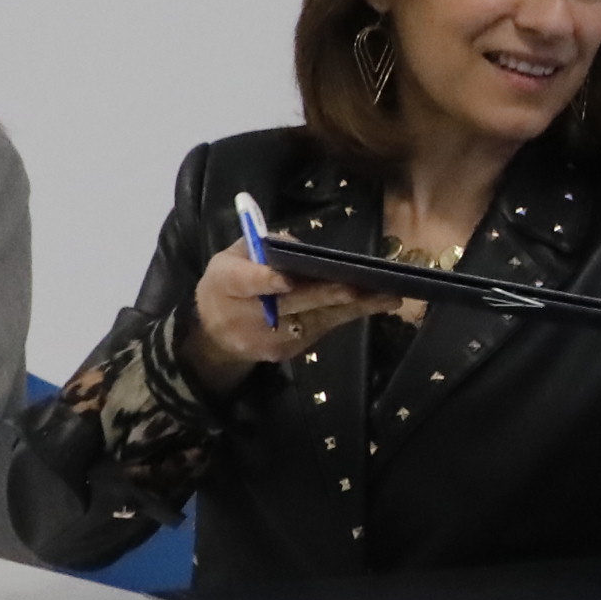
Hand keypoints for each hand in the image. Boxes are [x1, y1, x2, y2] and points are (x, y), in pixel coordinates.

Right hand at [186, 241, 401, 389]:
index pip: (245, 282)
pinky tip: (374, 305)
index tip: (286, 280)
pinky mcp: (285, 352)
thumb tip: (300, 248)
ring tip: (387, 297)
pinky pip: (319, 331)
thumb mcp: (231, 257)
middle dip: (323, 296)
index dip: (265, 282)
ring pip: (314, 322)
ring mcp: (266, 338)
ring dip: (352, 309)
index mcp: (226, 283)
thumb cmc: (227, 286)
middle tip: (353, 287)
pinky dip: (346, 316)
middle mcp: (245, 315)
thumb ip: (262, 247)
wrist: (214, 334)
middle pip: (288, 304)